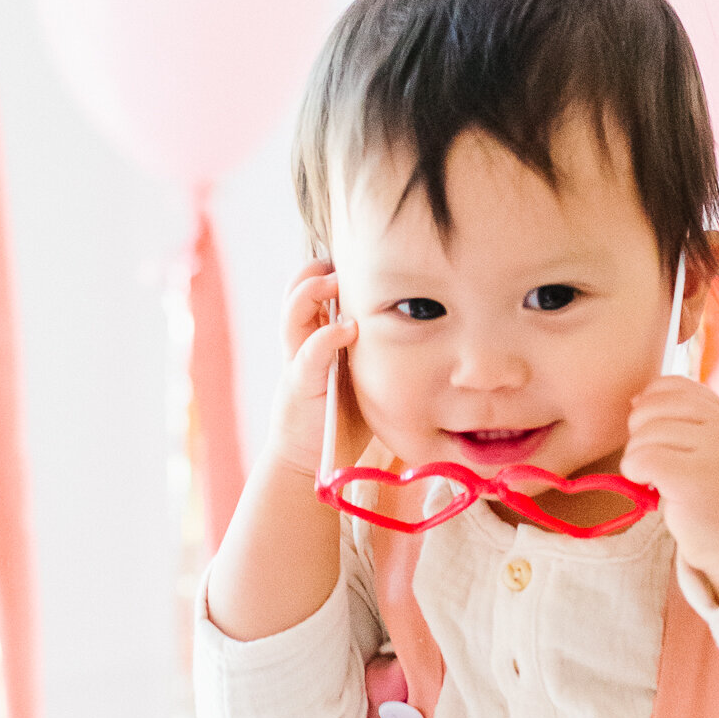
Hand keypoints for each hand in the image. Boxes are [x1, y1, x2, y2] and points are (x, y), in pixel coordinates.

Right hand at [267, 257, 358, 479]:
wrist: (310, 460)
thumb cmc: (341, 416)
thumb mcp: (360, 372)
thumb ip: (374, 347)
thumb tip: (425, 323)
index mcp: (314, 334)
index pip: (314, 287)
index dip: (331, 267)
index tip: (361, 257)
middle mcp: (300, 341)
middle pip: (296, 288)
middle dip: (317, 269)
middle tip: (347, 261)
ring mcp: (296, 360)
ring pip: (293, 311)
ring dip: (314, 289)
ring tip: (336, 280)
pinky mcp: (298, 383)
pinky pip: (308, 352)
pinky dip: (326, 336)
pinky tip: (348, 328)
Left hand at [622, 377, 718, 602]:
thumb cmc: (718, 500)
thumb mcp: (710, 450)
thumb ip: (683, 422)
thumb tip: (636, 399)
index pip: (674, 385)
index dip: (652, 405)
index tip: (656, 437)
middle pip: (653, 408)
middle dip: (640, 434)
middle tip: (654, 464)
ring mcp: (713, 451)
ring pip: (643, 435)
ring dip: (637, 458)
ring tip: (657, 480)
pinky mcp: (693, 479)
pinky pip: (641, 458)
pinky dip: (634, 472)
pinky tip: (650, 487)